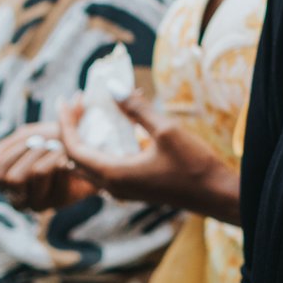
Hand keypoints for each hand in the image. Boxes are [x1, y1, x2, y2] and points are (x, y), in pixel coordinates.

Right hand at [0, 125, 96, 214]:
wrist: (90, 150)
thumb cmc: (53, 142)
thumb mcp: (25, 138)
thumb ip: (1, 151)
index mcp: (5, 183)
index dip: (12, 151)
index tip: (31, 138)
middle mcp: (17, 197)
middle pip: (9, 176)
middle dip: (29, 151)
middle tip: (45, 141)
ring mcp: (36, 202)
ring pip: (32, 173)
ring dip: (46, 153)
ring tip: (59, 147)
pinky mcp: (57, 202)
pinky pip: (54, 175)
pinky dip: (60, 159)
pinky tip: (68, 161)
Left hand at [57, 93, 238, 221]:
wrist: (216, 195)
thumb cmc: (194, 165)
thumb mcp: (167, 131)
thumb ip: (137, 109)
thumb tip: (113, 87)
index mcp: (114, 174)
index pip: (73, 148)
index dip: (66, 122)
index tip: (67, 99)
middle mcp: (112, 186)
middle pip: (75, 158)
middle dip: (72, 128)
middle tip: (78, 102)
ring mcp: (122, 190)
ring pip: (88, 165)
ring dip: (84, 139)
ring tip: (89, 114)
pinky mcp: (133, 189)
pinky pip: (103, 169)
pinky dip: (99, 148)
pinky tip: (112, 131)